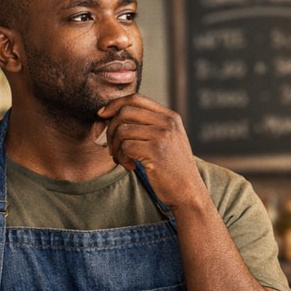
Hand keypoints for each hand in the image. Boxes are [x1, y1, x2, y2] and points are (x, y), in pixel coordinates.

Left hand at [96, 94, 208, 210]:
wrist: (188, 191)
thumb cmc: (172, 168)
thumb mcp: (167, 140)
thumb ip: (148, 125)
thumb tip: (110, 115)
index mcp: (170, 117)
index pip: (136, 99)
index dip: (114, 104)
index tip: (102, 115)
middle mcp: (167, 122)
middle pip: (125, 112)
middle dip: (110, 128)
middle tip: (110, 146)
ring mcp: (162, 135)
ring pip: (122, 130)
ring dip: (114, 147)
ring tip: (121, 159)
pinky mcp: (155, 151)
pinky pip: (125, 146)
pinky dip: (122, 158)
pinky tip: (130, 166)